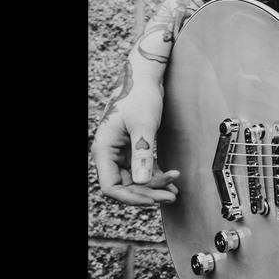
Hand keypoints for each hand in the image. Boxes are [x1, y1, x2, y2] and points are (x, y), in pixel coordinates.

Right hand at [91, 84, 179, 206]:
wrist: (144, 77)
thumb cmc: (140, 96)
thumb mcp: (143, 125)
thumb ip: (142, 153)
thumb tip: (143, 181)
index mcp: (104, 150)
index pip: (110, 187)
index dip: (130, 198)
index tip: (152, 200)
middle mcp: (109, 154)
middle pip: (124, 186)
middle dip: (147, 193)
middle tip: (170, 197)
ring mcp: (120, 152)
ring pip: (135, 179)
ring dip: (153, 186)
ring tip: (174, 191)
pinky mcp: (133, 149)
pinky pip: (142, 169)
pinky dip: (155, 176)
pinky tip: (170, 180)